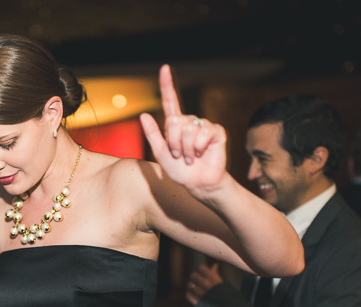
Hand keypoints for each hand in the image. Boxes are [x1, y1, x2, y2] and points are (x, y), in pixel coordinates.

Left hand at [140, 65, 227, 196]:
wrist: (198, 184)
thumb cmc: (180, 171)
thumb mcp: (161, 153)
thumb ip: (152, 135)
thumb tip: (144, 115)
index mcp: (175, 125)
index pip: (170, 101)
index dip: (167, 84)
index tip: (165, 68)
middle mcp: (189, 122)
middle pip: (174, 122)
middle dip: (173, 143)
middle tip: (180, 156)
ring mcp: (203, 125)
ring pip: (187, 130)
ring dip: (185, 149)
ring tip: (190, 157)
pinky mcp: (216, 132)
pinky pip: (202, 133)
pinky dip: (198, 148)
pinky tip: (201, 154)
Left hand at [186, 262, 222, 304]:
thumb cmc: (226, 296)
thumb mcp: (222, 283)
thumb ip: (215, 273)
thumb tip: (215, 264)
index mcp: (213, 278)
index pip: (201, 267)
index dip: (201, 269)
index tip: (202, 271)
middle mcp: (206, 284)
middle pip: (193, 275)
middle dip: (195, 276)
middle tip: (197, 279)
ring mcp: (201, 293)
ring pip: (189, 284)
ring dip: (191, 285)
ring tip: (195, 287)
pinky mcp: (197, 302)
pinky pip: (187, 294)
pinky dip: (189, 293)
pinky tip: (193, 294)